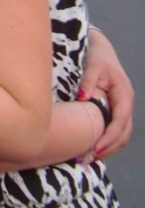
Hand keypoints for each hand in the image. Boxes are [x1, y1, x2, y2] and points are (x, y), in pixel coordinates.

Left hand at [79, 26, 133, 156]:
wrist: (100, 48)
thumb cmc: (96, 56)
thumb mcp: (92, 65)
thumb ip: (88, 81)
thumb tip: (82, 97)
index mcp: (124, 94)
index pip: (120, 121)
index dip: (109, 137)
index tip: (95, 148)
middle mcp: (125, 103)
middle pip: (123, 133)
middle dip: (108, 148)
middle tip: (87, 159)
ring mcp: (121, 107)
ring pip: (120, 134)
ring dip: (107, 148)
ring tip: (87, 158)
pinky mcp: (113, 109)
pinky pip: (113, 129)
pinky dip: (105, 141)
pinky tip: (90, 148)